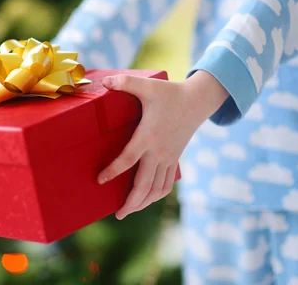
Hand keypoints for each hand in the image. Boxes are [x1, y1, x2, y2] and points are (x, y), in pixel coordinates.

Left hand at [97, 70, 228, 219]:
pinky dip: (157, 195)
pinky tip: (147, 200)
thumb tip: (104, 81)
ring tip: (128, 211)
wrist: (196, 101)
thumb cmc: (169, 93)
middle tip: (117, 215)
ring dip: (143, 203)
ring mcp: (168, 157)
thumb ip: (125, 83)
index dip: (114, 170)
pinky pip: (166, 183)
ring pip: (157, 188)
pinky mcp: (174, 159)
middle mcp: (158, 151)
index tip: (100, 180)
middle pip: (144, 184)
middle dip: (131, 202)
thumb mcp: (147, 86)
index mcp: (148, 135)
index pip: (129, 158)